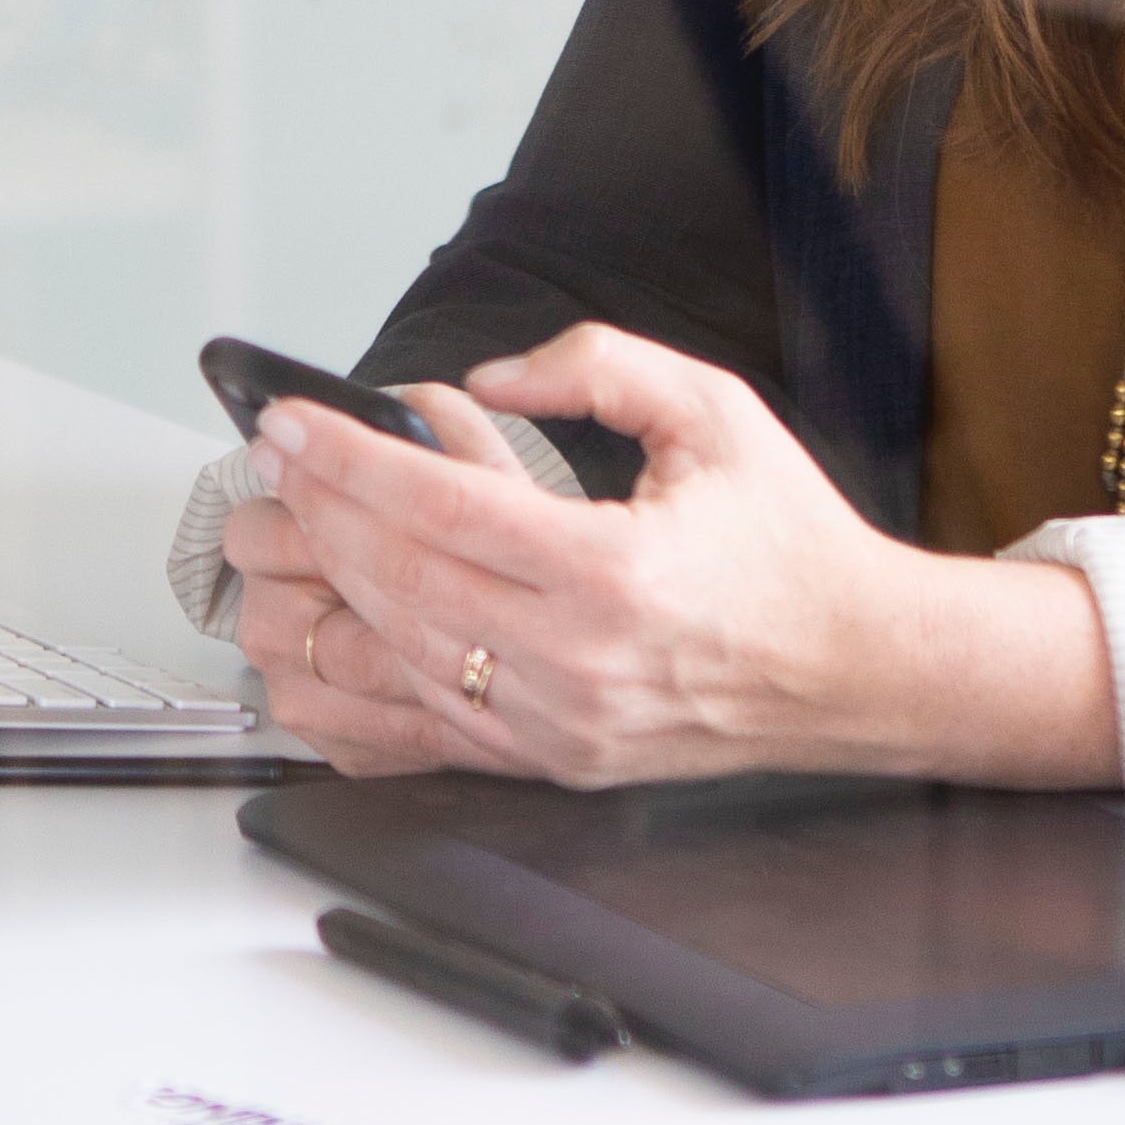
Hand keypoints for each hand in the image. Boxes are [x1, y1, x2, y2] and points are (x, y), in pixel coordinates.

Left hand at [224, 327, 1116, 787]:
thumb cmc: (786, 542)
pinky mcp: (552, 760)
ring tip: (282, 532)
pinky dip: (358, 678)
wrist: (855, 667)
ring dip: (321, 591)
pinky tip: (319, 629)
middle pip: (398, 583)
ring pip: (396, 656)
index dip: (348, 460)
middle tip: (269, 464)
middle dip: (314, 514)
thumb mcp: (713, 411)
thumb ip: (596, 364)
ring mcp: (559, 723)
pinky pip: (423, 727)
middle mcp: (578, 660)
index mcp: (614, 572)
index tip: (291, 423)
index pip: (439, 509)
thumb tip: (490, 378)